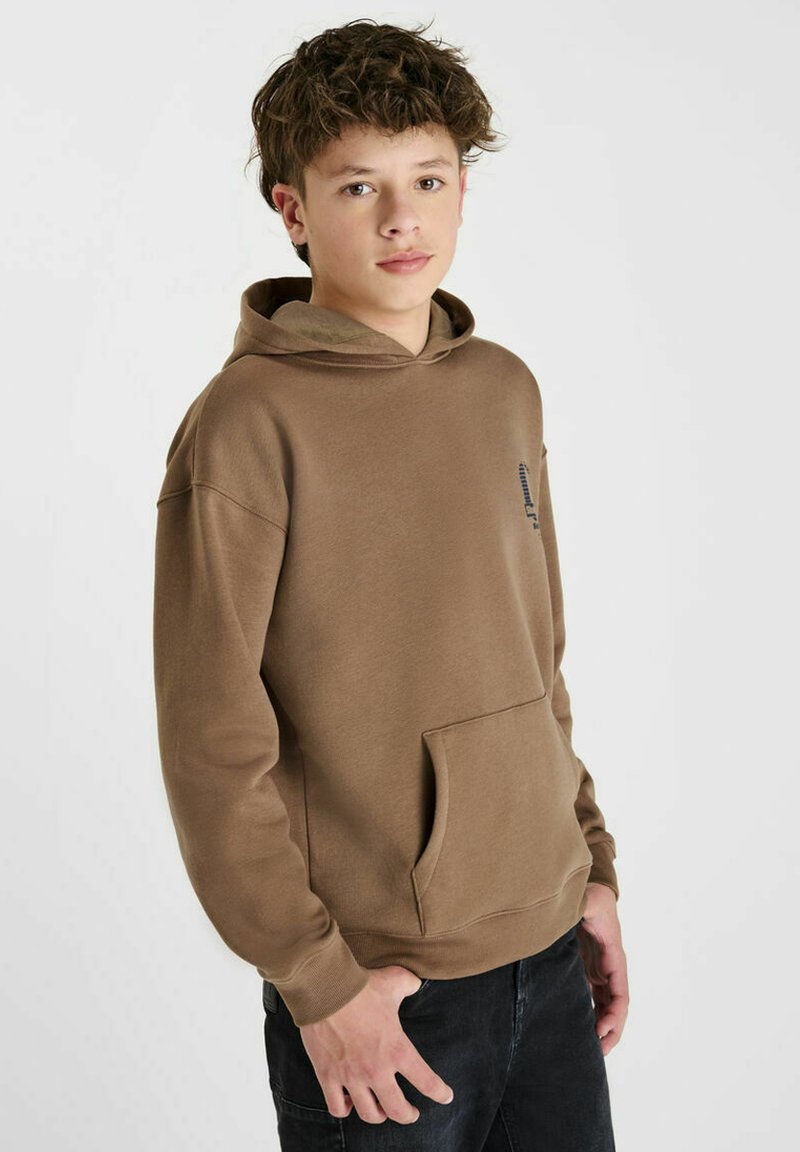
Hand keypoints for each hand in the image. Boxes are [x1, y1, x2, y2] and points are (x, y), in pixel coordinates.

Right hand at [299, 965, 454, 1123]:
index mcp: (397, 1050)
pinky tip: (349, 1100)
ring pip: (369, 1114)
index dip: (440, 1093)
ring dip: (379, 1115)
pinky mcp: (328, 1076)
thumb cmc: (362, 986)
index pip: (427, 1082)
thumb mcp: (395, 980)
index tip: (445, 1096)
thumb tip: (416, 983)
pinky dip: (345, 1108)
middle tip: (412, 1112)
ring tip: (381, 1108)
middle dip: (408, 1115)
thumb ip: (410, 984)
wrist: (326, 988)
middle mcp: (376, 1070)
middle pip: (398, 1111)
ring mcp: (351, 1076)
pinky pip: (337, 1107)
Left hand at [577, 882, 628, 1055]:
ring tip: (592, 1049)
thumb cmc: (591, 895)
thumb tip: (583, 908)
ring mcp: (601, 971)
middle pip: (617, 1007)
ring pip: (607, 1007)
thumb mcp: (590, 899)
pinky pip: (595, 998)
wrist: (589, 892)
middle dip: (611, 1030)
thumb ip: (586, 904)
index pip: (620, 993)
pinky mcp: (590, 970)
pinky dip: (592, 1014)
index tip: (601, 1029)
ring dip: (603, 1027)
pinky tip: (583, 1029)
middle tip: (598, 1052)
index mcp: (614, 957)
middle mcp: (610, 968)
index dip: (614, 1014)